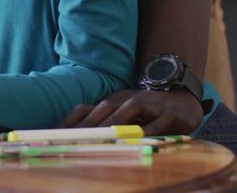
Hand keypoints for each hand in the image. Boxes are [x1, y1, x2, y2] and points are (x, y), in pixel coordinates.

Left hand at [59, 88, 202, 135]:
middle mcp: (127, 100)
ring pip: (129, 112)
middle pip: (104, 110)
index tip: (55, 135)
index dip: (70, 121)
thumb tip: (69, 137)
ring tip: (102, 137)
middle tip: (74, 139)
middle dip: (89, 124)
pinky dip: (149, 129)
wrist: (182, 98)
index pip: (86, 109)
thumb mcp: (120, 114)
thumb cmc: (147, 110)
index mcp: (112, 101)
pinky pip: (159, 122)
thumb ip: (99, 123)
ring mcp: (149, 104)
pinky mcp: (169, 113)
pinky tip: (140, 137)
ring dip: (115, 124)